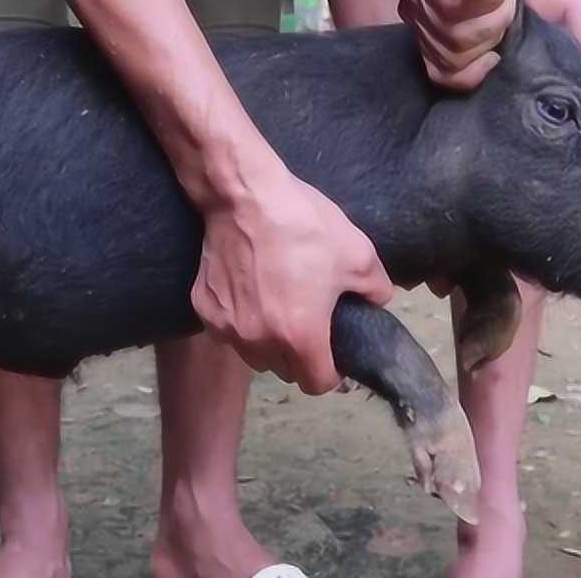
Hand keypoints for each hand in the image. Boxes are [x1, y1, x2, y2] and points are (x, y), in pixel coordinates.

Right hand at [191, 169, 393, 394]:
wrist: (243, 195)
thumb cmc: (303, 225)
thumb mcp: (359, 256)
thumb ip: (376, 291)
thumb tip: (376, 302)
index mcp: (301, 337)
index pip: (317, 384)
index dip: (331, 373)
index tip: (333, 353)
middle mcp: (259, 342)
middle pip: (284, 371)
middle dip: (300, 356)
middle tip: (308, 321)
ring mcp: (227, 327)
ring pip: (254, 354)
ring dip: (268, 343)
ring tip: (278, 306)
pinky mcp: (204, 309)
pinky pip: (227, 330)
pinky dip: (240, 321)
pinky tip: (250, 291)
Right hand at [395, 0, 538, 90]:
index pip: (452, 1)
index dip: (492, 2)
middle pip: (451, 33)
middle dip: (494, 22)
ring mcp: (409, 12)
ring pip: (448, 56)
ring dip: (486, 41)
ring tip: (497, 12)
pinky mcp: (418, 36)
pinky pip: (438, 72)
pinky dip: (468, 73)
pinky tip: (488, 57)